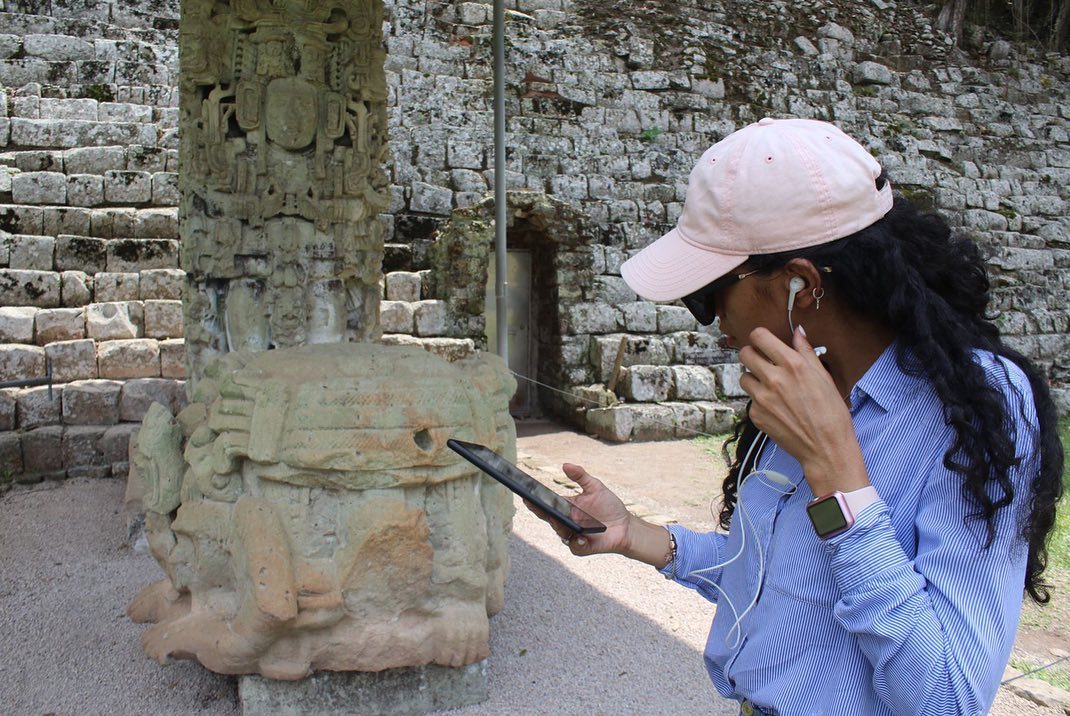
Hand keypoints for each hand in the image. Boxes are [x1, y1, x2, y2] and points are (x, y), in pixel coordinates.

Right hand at [523, 464, 633, 556]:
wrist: (626, 525)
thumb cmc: (609, 506)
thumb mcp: (595, 487)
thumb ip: (580, 476)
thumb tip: (565, 465)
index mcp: (567, 507)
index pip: (547, 505)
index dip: (535, 501)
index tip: (526, 495)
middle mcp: (567, 522)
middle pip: (549, 518)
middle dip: (541, 512)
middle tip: (536, 506)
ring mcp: (573, 536)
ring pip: (560, 532)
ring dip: (559, 527)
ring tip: (559, 519)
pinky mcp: (582, 547)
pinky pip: (575, 546)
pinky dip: (576, 542)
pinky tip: (581, 537)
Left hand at [737, 326, 868, 495]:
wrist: (826, 448)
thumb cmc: (831, 413)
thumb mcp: (824, 377)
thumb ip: (807, 352)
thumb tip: (799, 331)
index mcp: (792, 365)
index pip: (759, 337)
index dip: (760, 337)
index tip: (764, 342)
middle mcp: (774, 379)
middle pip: (745, 354)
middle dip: (752, 355)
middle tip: (763, 362)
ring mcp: (762, 398)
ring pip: (743, 377)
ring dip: (754, 379)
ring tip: (771, 387)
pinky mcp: (756, 415)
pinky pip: (750, 400)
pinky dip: (759, 402)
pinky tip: (776, 408)